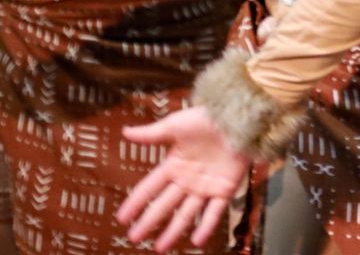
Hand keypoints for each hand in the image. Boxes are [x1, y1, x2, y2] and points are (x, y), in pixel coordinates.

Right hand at [117, 107, 252, 251]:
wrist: (237, 117)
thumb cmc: (205, 118)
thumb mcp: (175, 125)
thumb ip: (151, 134)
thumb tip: (125, 132)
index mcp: (174, 165)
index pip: (150, 188)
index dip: (136, 202)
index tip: (122, 217)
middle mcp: (187, 180)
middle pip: (165, 205)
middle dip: (149, 221)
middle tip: (134, 237)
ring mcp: (205, 187)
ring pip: (187, 214)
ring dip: (174, 231)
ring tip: (160, 248)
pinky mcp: (224, 189)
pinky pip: (214, 212)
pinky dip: (207, 226)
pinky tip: (197, 241)